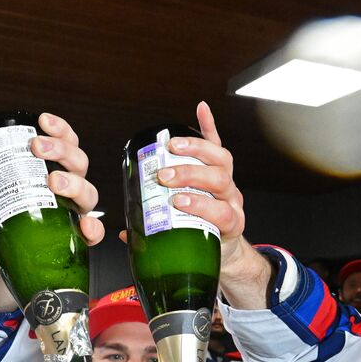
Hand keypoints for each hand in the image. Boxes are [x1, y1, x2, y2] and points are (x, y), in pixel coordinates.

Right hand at [0, 112, 101, 245]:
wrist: (18, 203)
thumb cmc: (17, 223)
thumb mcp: (4, 233)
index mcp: (71, 225)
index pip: (92, 232)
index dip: (93, 231)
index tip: (84, 226)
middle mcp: (76, 200)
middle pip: (86, 190)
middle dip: (72, 184)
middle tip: (51, 180)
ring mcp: (72, 176)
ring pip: (79, 162)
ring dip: (62, 151)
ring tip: (36, 144)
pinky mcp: (64, 153)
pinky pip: (69, 139)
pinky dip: (60, 129)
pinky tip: (43, 120)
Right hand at [115, 102, 268, 308]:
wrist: (228, 246)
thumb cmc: (208, 247)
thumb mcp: (189, 252)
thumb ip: (159, 244)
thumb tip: (128, 235)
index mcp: (229, 224)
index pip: (221, 211)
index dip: (203, 205)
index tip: (179, 203)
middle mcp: (232, 199)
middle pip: (219, 180)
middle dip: (192, 174)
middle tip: (165, 177)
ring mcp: (229, 183)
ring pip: (221, 160)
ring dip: (196, 149)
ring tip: (172, 146)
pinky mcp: (223, 170)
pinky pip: (218, 144)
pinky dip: (209, 126)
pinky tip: (201, 109)